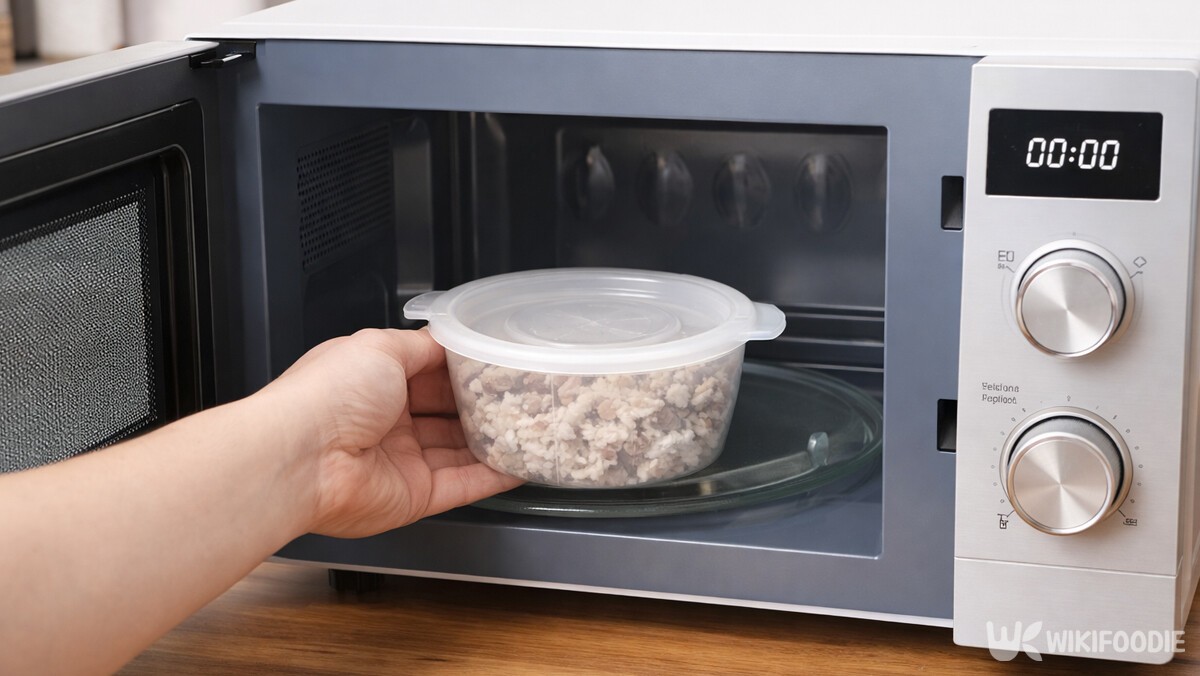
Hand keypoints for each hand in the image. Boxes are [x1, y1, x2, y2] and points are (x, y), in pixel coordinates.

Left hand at [261, 328, 522, 536]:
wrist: (301, 458)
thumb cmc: (328, 396)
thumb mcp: (381, 347)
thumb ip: (423, 345)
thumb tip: (450, 338)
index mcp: (375, 381)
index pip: (432, 373)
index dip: (465, 368)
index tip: (499, 361)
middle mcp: (388, 422)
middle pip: (449, 412)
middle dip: (483, 405)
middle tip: (524, 393)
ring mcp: (403, 461)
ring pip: (460, 450)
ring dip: (494, 440)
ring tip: (532, 425)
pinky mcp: (415, 496)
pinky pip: (463, 486)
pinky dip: (493, 477)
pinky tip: (520, 464)